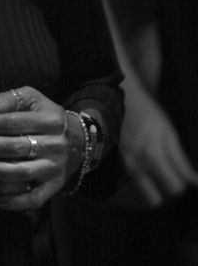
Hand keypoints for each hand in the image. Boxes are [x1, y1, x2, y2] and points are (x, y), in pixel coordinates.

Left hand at [0, 86, 81, 210]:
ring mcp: (56, 168)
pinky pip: (35, 198)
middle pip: (17, 147)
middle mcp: (56, 145)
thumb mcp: (30, 98)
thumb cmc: (41, 115)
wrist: (73, 141)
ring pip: (23, 173)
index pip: (14, 122)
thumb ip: (7, 100)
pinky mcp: (54, 187)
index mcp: (51, 120)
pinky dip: (16, 202)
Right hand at [115, 91, 197, 209]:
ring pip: (137, 197)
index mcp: (152, 157)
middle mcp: (134, 166)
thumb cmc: (147, 113)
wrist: (119, 99)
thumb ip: (181, 161)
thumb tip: (197, 182)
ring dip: (148, 191)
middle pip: (154, 200)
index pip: (174, 188)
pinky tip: (138, 175)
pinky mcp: (111, 166)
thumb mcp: (168, 133)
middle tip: (165, 178)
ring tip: (152, 176)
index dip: (180, 183)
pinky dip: (133, 187)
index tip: (178, 175)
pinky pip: (124, 189)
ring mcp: (119, 167)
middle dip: (162, 192)